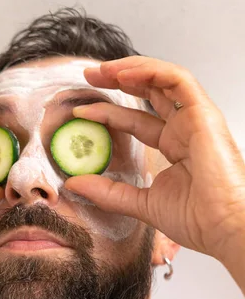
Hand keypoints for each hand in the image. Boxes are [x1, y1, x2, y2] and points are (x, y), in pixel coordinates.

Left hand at [64, 56, 244, 261]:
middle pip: (149, 93)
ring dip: (130, 69)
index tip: (81, 112)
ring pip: (162, 80)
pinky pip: (177, 80)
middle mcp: (184, 129)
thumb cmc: (197, 220)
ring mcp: (195, 119)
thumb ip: (109, 192)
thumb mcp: (141, 203)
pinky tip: (123, 73)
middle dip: (117, 80)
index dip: (108, 114)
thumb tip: (74, 183)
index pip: (136, 122)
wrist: (223, 228)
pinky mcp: (203, 113)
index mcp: (174, 147)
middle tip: (89, 76)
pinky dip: (150, 71)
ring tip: (101, 70)